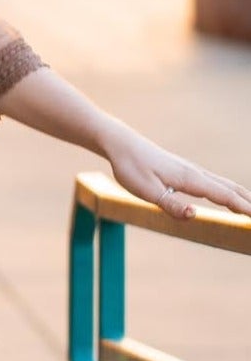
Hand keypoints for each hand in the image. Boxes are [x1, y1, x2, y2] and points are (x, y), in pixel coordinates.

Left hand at [104, 131, 250, 222]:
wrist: (121, 144)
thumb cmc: (131, 168)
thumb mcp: (147, 192)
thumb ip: (171, 205)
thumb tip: (194, 216)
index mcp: (190, 179)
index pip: (225, 196)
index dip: (244, 209)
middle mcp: (196, 173)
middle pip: (231, 189)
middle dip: (249, 203)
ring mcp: (192, 170)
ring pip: (224, 184)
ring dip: (242, 196)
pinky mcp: (185, 171)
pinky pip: (214, 182)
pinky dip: (229, 191)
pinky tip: (227, 196)